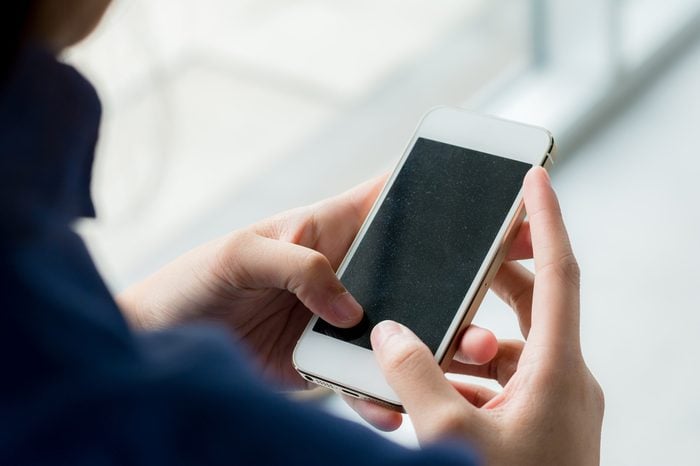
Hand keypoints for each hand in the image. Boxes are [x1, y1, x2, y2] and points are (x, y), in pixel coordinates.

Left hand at [117, 175, 499, 430]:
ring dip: (441, 341)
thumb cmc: (194, 281)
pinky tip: (397, 407)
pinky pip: (366, 379)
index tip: (495, 200)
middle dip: (466, 273)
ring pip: (404, 327)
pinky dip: (382, 395)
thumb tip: (349, 307)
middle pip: (417, 267)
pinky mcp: (327, 361)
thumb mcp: (239, 254)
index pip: (393, 199)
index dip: (442, 193)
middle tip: (516, 277)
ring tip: (474, 353)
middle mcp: (344, 272)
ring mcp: (340, 319)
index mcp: (328, 228)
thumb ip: (297, 265)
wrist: (162, 342)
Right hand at [371, 167, 603, 464]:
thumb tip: (392, 332)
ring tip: (422, 344)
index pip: (558, 274)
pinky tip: (431, 395)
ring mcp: (554, 408)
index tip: (536, 179)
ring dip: (469, 344)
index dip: (547, 220)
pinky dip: (470, 380)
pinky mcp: (540, 429)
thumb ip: (415, 375)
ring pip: (511, 352)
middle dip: (492, 280)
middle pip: (532, 307)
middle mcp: (564, 381)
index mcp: (559, 371)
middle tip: (459, 258)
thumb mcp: (450, 433)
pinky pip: (504, 386)